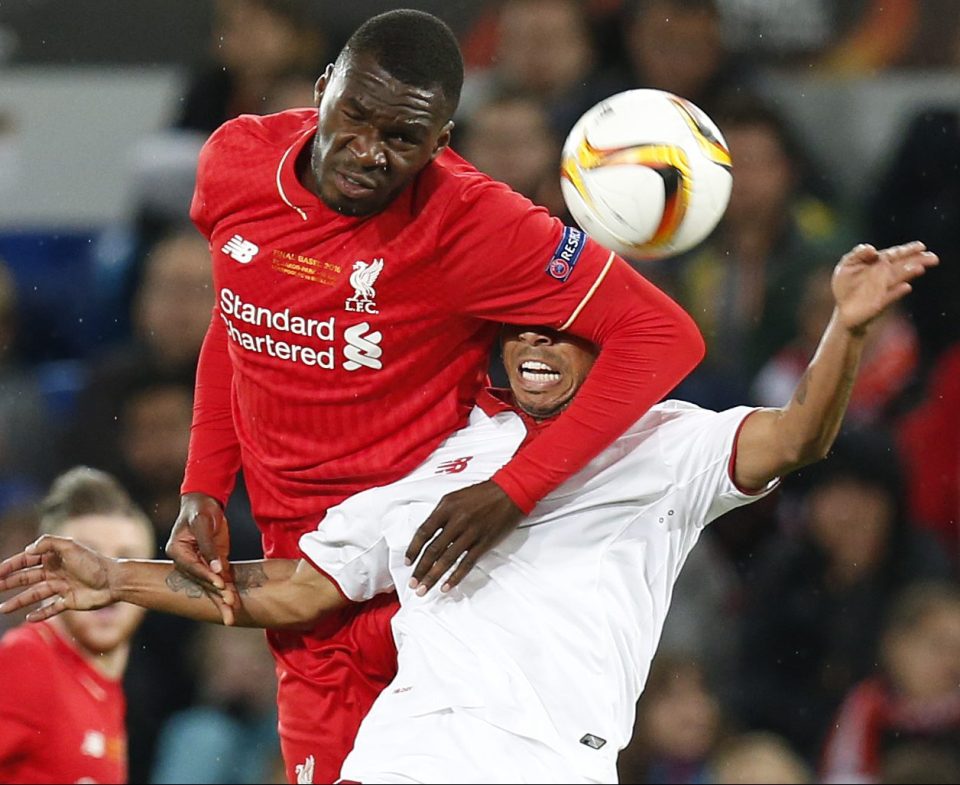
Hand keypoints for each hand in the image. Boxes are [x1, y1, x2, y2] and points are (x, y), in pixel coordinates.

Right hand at [0, 536, 114, 620]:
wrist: (114, 581)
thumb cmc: (93, 562)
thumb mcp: (70, 546)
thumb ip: (48, 543)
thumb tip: (27, 551)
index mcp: (55, 558)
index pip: (27, 561)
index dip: (10, 566)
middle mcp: (56, 572)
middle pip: (26, 578)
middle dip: (9, 583)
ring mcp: (62, 587)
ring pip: (35, 595)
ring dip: (18, 601)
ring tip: (2, 609)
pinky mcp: (69, 601)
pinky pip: (51, 609)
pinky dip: (40, 614)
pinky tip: (28, 619)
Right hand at [165, 493, 236, 622]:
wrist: (205, 502)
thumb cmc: (200, 510)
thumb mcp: (202, 523)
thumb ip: (209, 547)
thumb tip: (217, 568)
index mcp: (177, 551)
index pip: (193, 568)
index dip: (206, 576)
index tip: (220, 584)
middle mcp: (187, 562)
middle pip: (202, 582)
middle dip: (216, 596)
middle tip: (228, 609)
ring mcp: (201, 564)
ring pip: (212, 585)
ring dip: (222, 599)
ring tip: (231, 616)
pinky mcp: (214, 563)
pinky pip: (221, 579)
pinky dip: (228, 591)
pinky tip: (234, 604)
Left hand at [404, 480, 523, 593]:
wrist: (510, 492)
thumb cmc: (482, 494)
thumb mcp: (455, 497)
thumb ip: (440, 515)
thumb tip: (427, 536)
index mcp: (446, 507)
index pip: (424, 532)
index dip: (413, 549)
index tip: (408, 563)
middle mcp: (457, 521)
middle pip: (433, 549)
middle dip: (421, 569)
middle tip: (413, 583)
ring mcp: (471, 533)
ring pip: (448, 559)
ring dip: (433, 577)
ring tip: (424, 589)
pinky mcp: (484, 543)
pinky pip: (466, 563)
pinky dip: (455, 577)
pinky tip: (446, 587)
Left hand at [833, 242, 938, 333]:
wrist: (843, 310)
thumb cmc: (845, 286)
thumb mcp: (846, 266)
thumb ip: (857, 254)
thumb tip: (871, 248)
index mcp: (878, 264)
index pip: (894, 255)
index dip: (907, 250)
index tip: (920, 246)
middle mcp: (883, 275)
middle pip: (902, 265)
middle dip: (916, 260)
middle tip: (932, 257)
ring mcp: (883, 289)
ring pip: (898, 278)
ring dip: (908, 273)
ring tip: (920, 268)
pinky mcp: (879, 303)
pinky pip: (890, 296)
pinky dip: (897, 292)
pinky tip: (906, 287)